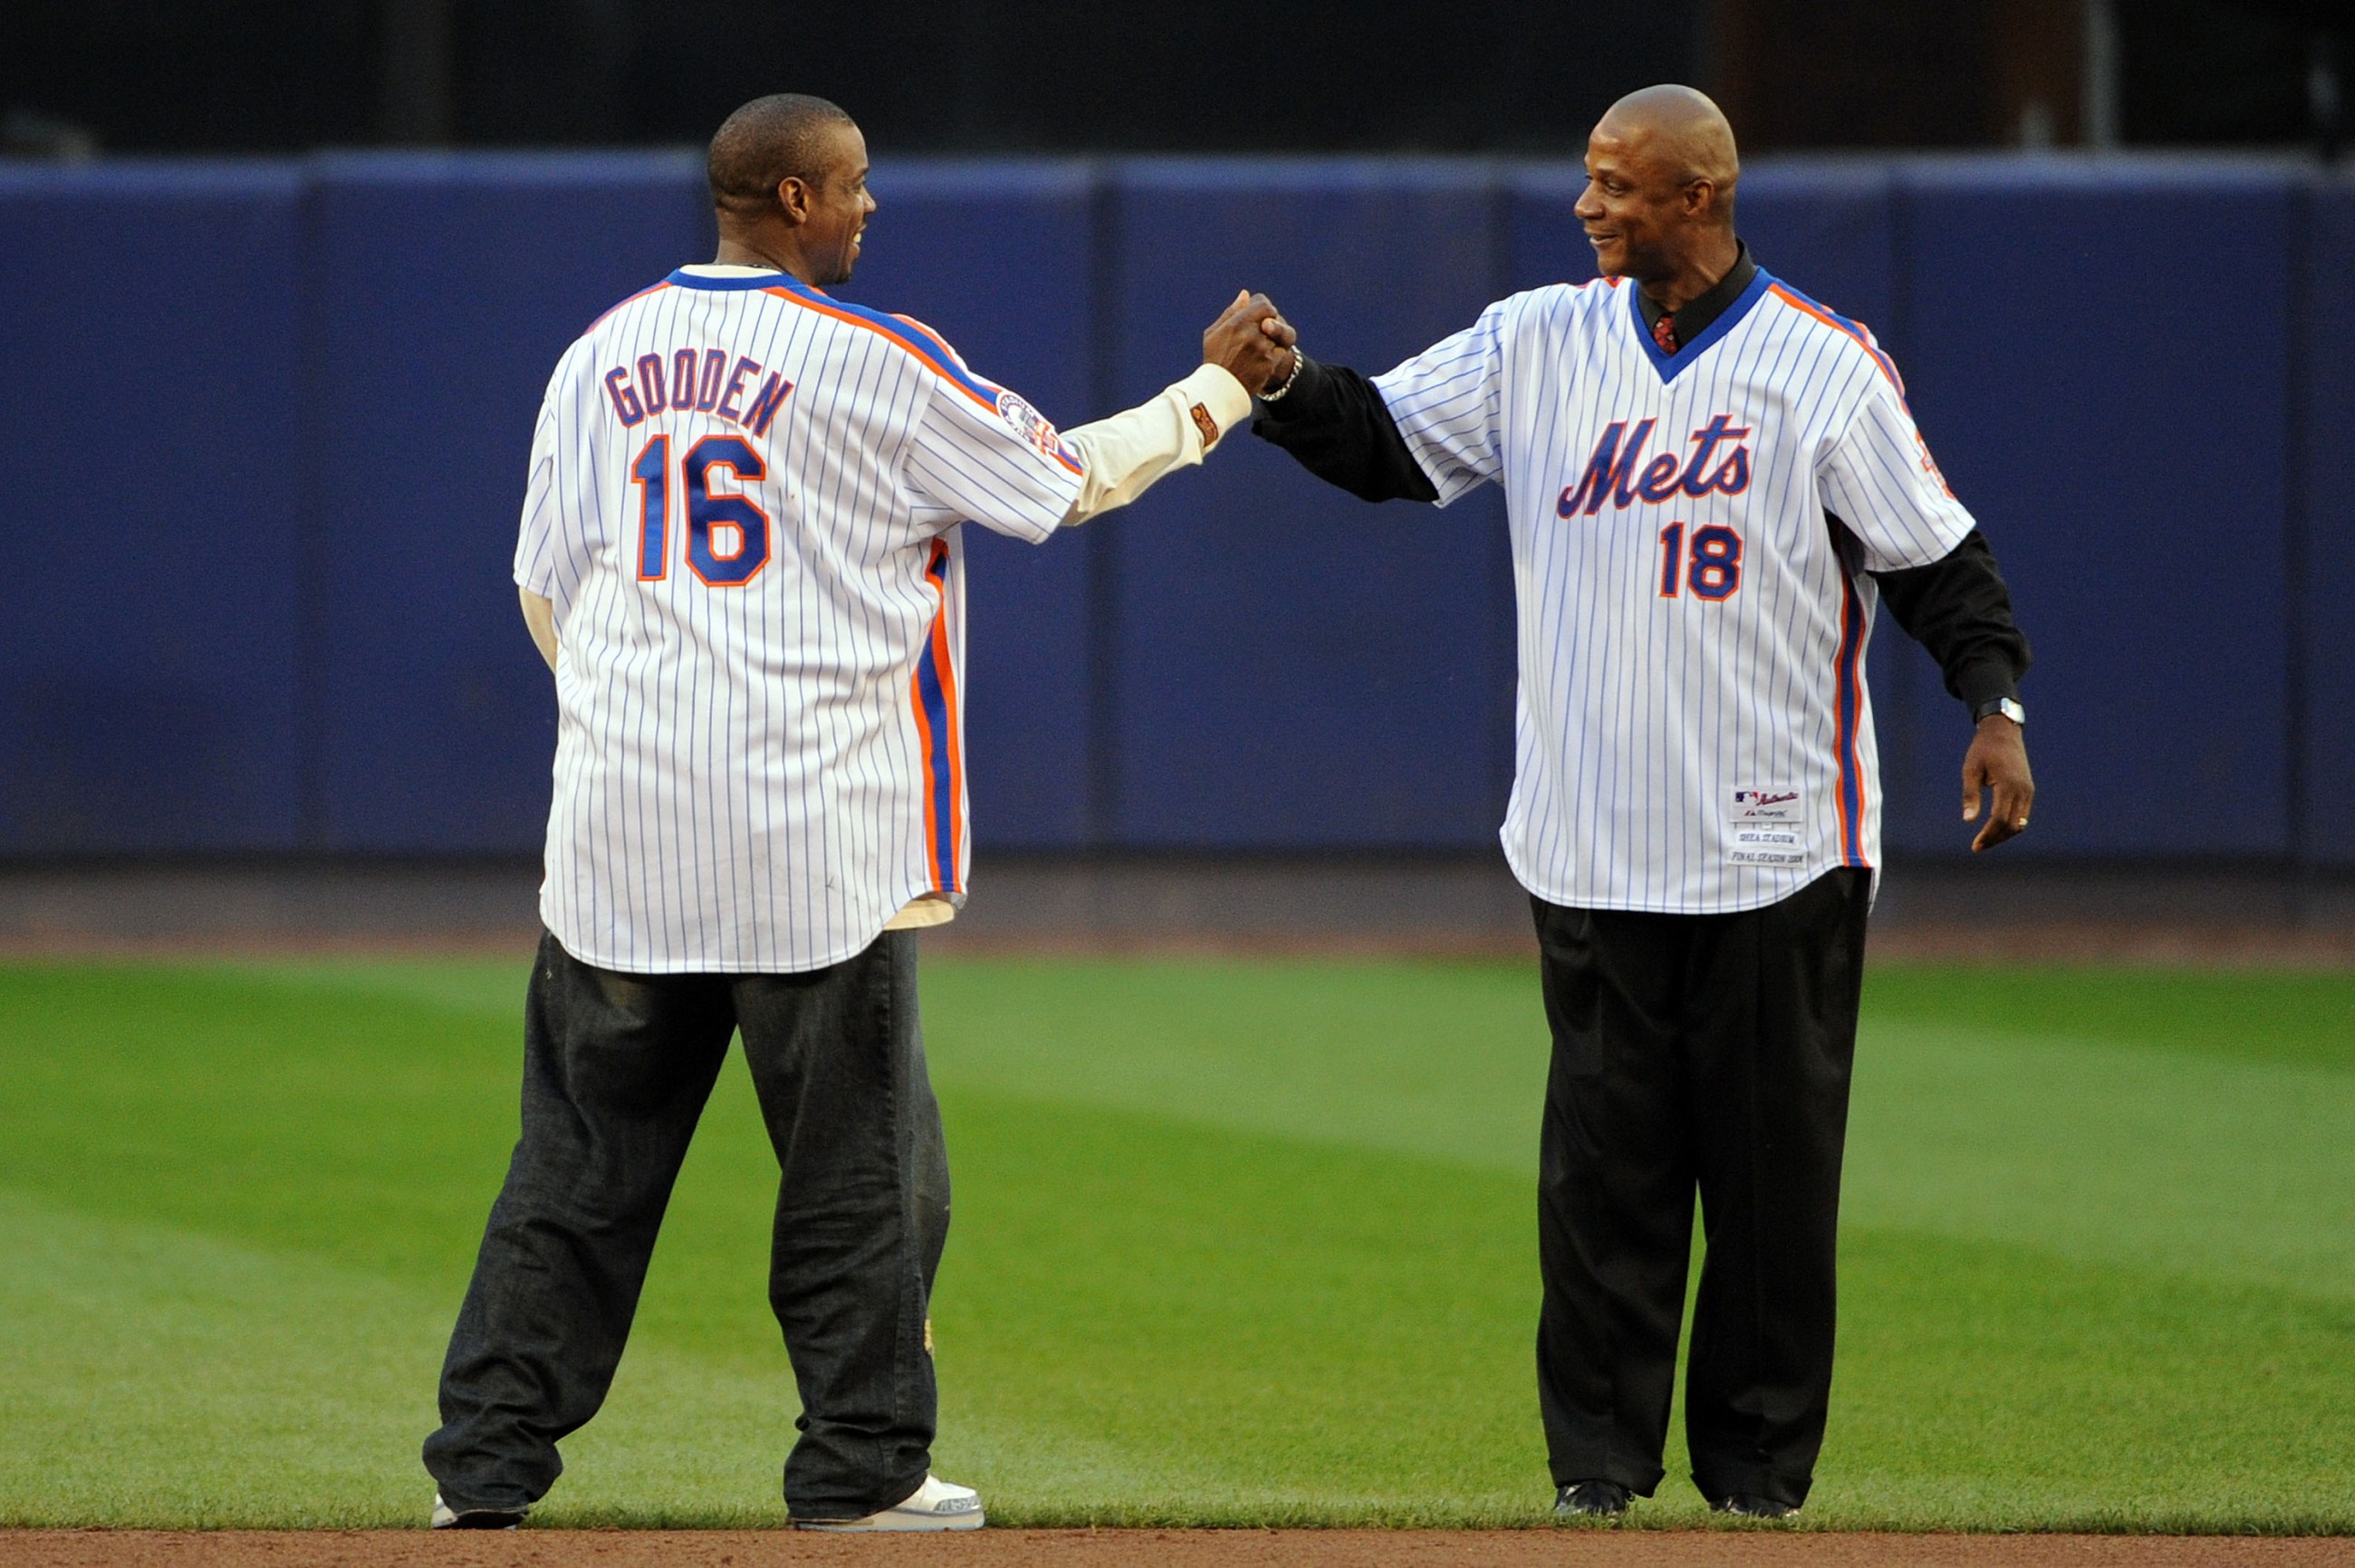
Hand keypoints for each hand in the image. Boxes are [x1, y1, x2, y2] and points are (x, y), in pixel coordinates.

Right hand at [1203, 289, 1297, 394]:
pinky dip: (1275, 352)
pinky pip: (1281, 350)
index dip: (1265, 309)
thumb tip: (1246, 294)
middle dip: (1271, 323)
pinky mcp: (1269, 363)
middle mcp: (1250, 334)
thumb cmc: (1215, 359)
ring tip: (1259, 347)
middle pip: (1274, 319)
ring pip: (1279, 335)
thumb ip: (1231, 312)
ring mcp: (1261, 349)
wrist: (1220, 391)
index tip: (1261, 316)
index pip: (1265, 305)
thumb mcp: (1214, 333)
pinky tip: (1264, 357)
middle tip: (1263, 331)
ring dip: (1273, 339)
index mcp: (1236, 323)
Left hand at [1960, 714, 2032, 851]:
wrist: (2003, 731)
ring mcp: (2028, 790)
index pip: (2000, 819)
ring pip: (2020, 823)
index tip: (1975, 845)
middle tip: (1977, 846)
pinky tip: (1996, 829)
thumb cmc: (1983, 749)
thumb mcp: (1971, 770)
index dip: (1988, 835)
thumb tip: (1968, 821)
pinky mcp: (2028, 789)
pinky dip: (2011, 825)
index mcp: (2008, 785)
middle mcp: (2023, 790)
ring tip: (1985, 840)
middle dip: (1995, 839)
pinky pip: (2023, 814)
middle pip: (2012, 825)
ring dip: (2004, 834)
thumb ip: (1970, 795)